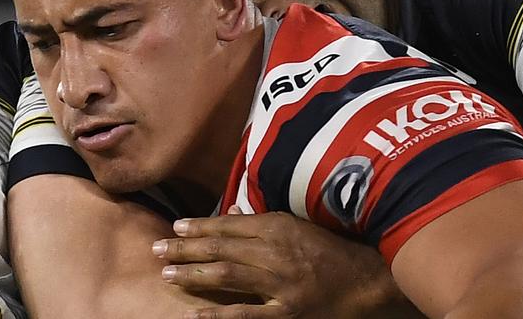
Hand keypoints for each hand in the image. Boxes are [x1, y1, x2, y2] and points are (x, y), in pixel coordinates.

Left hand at [152, 207, 422, 317]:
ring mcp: (279, 284)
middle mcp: (275, 253)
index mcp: (278, 228)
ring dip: (195, 274)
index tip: (176, 226)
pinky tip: (196, 314)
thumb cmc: (329, 249)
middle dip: (186, 248)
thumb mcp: (297, 225)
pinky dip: (221, 315)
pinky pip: (248, 315)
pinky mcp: (286, 313)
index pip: (229, 226)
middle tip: (157, 248)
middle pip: (222, 249)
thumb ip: (261, 221)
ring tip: (168, 273)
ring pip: (228, 276)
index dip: (200, 226)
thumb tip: (230, 213)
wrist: (365, 279)